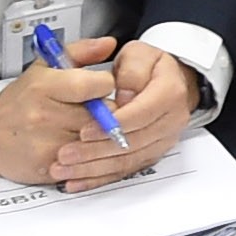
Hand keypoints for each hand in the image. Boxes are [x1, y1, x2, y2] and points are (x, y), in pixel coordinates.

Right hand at [0, 34, 130, 186]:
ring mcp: (47, 143)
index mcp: (45, 86)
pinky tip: (78, 147)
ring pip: (99, 139)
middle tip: (95, 111)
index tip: (100, 87)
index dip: (106, 85)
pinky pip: (88, 161)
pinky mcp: (50, 167)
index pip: (98, 84)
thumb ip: (80, 52)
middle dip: (107, 112)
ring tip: (86, 128)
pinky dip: (89, 155)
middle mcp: (45, 115)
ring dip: (99, 135)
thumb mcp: (45, 67)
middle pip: (105, 114)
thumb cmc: (21, 100)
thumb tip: (109, 43)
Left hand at [43, 41, 200, 190]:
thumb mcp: (139, 53)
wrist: (168, 81)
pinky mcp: (151, 154)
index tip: (84, 130)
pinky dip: (99, 178)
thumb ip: (130, 70)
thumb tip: (122, 96)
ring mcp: (163, 140)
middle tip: (65, 154)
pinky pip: (125, 170)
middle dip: (96, 151)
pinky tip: (77, 182)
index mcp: (170, 93)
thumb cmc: (147, 67)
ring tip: (63, 169)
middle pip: (132, 142)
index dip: (112, 125)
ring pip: (128, 160)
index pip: (141, 113)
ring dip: (93, 168)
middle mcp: (171, 120)